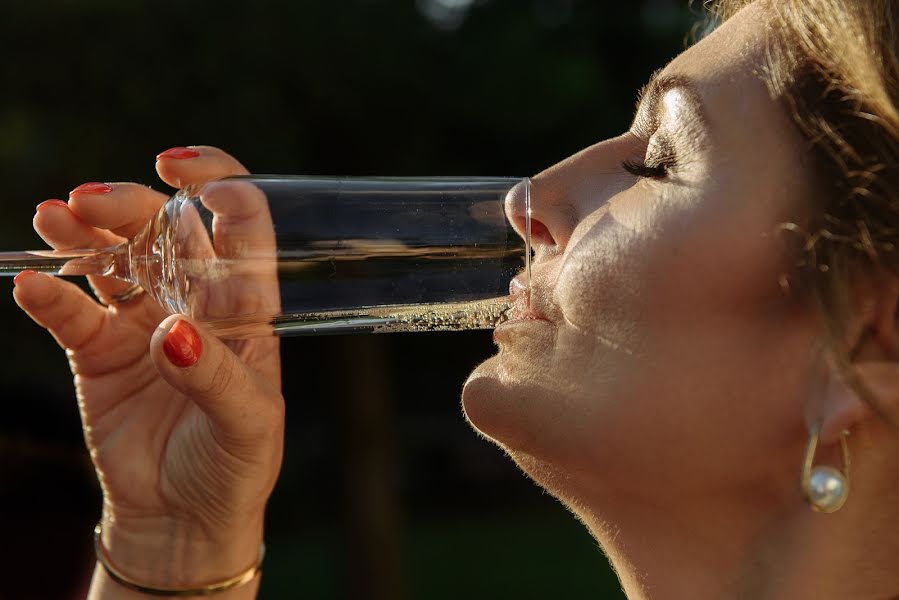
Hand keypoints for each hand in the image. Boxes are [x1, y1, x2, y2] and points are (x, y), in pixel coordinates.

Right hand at [13, 147, 283, 595]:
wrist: (183, 516)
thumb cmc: (235, 463)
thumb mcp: (247, 422)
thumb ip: (214, 376)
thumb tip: (171, 333)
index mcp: (244, 305)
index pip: (240, 225)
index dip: (219, 184)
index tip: (184, 170)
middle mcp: (193, 301)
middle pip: (163, 229)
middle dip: (132, 204)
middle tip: (94, 199)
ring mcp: (142, 320)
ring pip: (111, 257)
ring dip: (84, 232)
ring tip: (55, 215)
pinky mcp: (98, 351)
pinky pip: (71, 312)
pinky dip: (51, 297)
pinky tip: (34, 284)